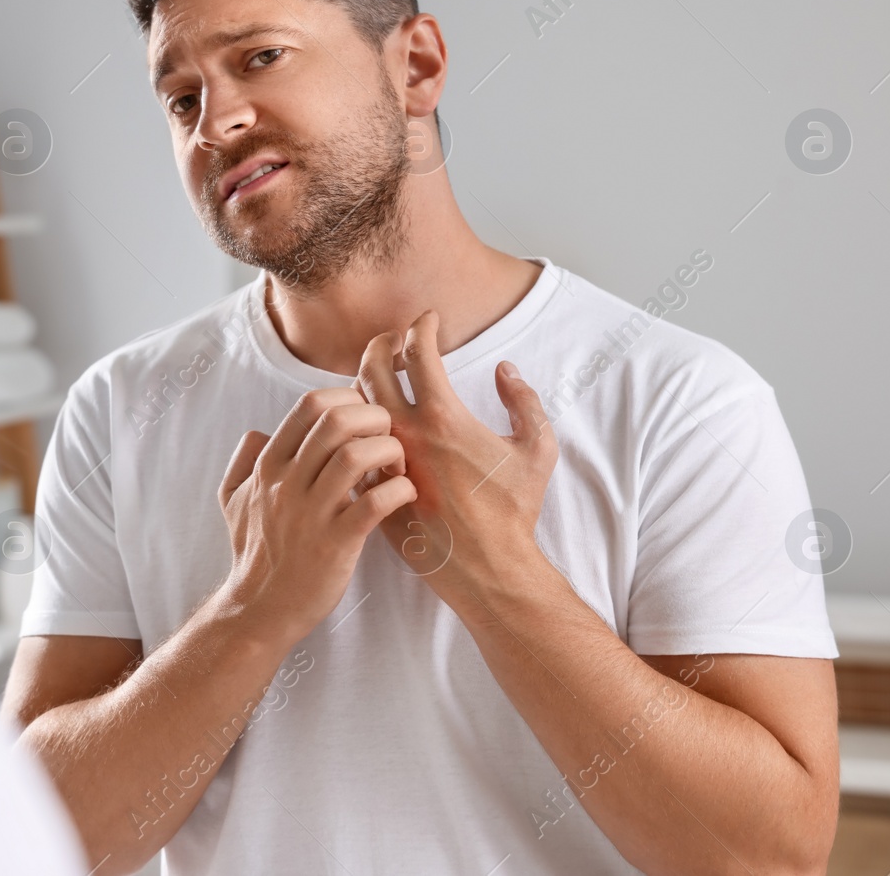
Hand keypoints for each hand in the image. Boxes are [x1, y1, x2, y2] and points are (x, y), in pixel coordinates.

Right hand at [217, 387, 416, 642]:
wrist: (260, 609)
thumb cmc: (254, 554)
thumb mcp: (232, 501)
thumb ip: (243, 462)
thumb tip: (259, 432)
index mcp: (269, 466)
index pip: (311, 404)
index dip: (347, 397)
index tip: (364, 418)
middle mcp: (287, 483)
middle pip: (338, 419)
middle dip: (375, 418)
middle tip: (388, 438)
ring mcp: (311, 514)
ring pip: (357, 456)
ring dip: (390, 452)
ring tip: (397, 467)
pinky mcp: (336, 544)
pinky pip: (375, 503)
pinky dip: (399, 491)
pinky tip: (402, 495)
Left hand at [355, 310, 558, 606]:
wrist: (488, 568)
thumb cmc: (514, 511)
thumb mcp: (537, 449)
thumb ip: (524, 400)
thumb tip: (505, 371)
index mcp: (442, 418)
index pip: (419, 350)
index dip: (423, 326)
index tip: (429, 320)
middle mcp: (405, 434)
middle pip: (372, 366)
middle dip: (382, 343)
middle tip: (397, 340)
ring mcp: (383, 461)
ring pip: (355, 405)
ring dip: (369, 383)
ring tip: (388, 380)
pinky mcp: (371, 489)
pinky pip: (352, 446)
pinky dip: (361, 427)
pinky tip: (378, 425)